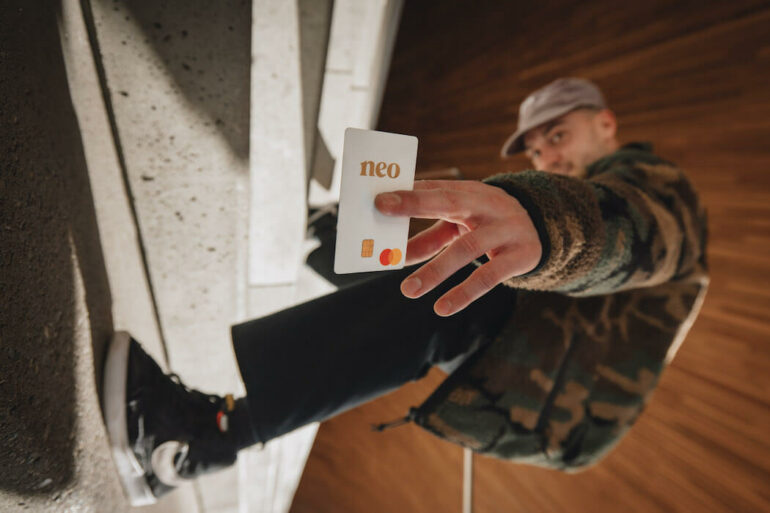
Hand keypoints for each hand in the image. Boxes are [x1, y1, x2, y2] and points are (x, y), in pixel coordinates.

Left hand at [375, 180, 541, 315]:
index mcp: (468, 191)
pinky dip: (464, 293)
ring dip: (435, 270)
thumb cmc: (487, 222)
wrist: (543, 226)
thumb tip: (396, 256)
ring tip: (409, 290)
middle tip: (389, 230)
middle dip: (416, 210)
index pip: (434, 188)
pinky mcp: (520, 256)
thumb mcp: (460, 223)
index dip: (407, 196)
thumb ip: (429, 237)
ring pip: (467, 247)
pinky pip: (489, 276)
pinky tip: (442, 308)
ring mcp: (505, 229)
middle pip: (449, 203)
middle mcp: (487, 205)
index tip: (379, 202)